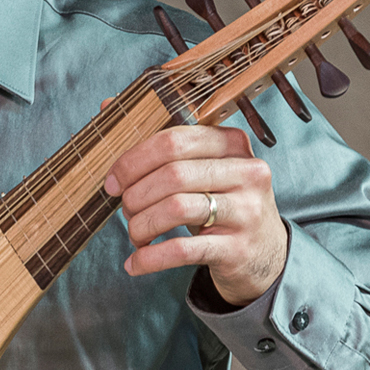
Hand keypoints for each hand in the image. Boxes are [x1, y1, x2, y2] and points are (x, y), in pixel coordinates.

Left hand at [103, 122, 288, 304]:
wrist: (263, 252)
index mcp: (232, 143)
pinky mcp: (239, 247)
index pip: (174, 140)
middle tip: (124, 209)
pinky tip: (136, 263)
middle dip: (136, 194)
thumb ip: (157, 140)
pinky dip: (151, 258)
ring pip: (176, 209)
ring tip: (135, 234)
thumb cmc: (220, 201)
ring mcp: (247, 210)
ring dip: (141, 225)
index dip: (134, 160)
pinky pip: (183, 250)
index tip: (113, 181)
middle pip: (172, 174)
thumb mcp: (198, 168)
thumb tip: (105, 106)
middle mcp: (247, 172)